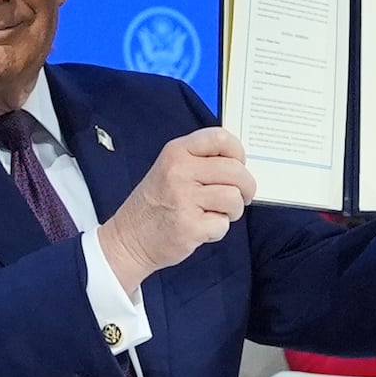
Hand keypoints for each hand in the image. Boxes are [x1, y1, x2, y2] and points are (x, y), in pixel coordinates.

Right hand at [98, 128, 254, 297]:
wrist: (129, 238)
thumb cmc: (157, 203)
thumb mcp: (170, 169)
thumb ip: (201, 161)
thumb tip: (241, 164)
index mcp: (176, 151)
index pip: (221, 138)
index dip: (239, 152)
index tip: (239, 166)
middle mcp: (178, 171)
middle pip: (235, 170)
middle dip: (246, 187)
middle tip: (241, 198)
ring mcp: (183, 198)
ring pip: (234, 198)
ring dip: (233, 211)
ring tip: (217, 214)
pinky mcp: (189, 226)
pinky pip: (222, 224)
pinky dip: (217, 230)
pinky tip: (202, 229)